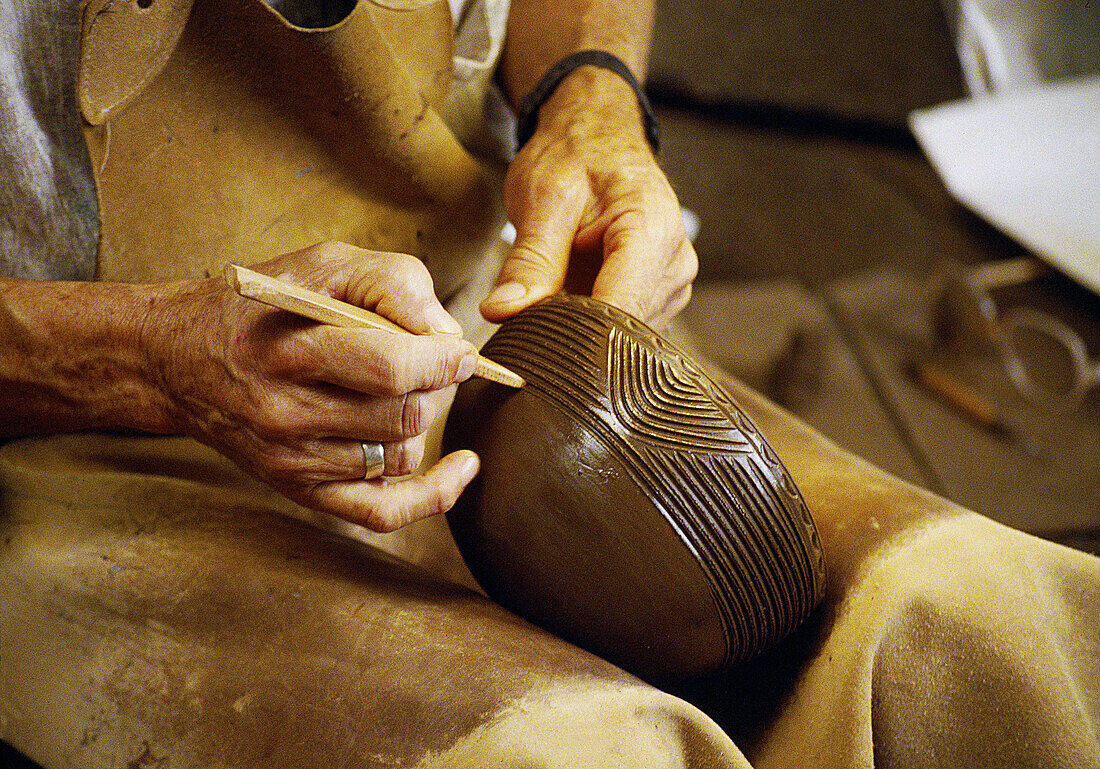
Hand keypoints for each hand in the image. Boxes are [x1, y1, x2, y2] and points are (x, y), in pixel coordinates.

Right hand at [143, 241, 479, 531]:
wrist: (176, 359)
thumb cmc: (262, 305)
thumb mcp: (323, 264)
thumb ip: (392, 283)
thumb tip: (447, 334)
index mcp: (292, 346)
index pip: (394, 368)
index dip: (444, 359)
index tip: (458, 350)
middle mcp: (287, 411)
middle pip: (404, 414)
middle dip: (435, 386)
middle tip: (429, 365)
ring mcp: (292, 458)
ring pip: (401, 454)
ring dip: (420, 422)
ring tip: (401, 392)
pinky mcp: (299, 488)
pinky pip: (381, 511)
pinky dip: (432, 494)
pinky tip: (463, 468)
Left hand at [480, 67, 696, 329]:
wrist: (598, 138)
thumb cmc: (574, 156)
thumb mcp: (542, 199)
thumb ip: (530, 260)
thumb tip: (503, 312)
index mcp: (653, 231)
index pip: (621, 310)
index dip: (576, 336)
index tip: (531, 343)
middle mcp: (675, 264)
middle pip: (623, 330)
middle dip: (572, 336)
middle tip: (525, 323)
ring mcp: (671, 286)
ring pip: (621, 339)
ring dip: (579, 333)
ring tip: (546, 306)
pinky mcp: (656, 299)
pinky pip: (621, 332)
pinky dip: (588, 329)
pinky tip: (564, 308)